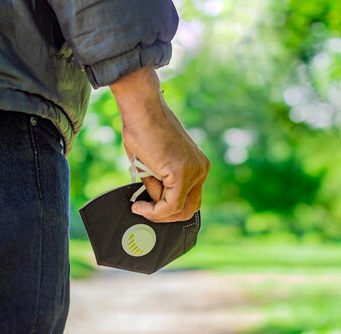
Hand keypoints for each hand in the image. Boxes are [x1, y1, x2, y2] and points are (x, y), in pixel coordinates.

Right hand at [110, 65, 209, 221]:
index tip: (149, 208)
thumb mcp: (154, 165)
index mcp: (197, 165)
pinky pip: (170, 205)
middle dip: (165, 216)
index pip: (190, 199)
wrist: (141, 109)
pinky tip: (139, 206)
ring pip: (178, 209)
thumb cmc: (143, 130)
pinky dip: (153, 210)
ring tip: (139, 205)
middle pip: (189, 208)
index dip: (169, 209)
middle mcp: (201, 169)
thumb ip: (160, 185)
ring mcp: (194, 171)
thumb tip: (154, 205)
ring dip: (156, 213)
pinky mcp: (182, 173)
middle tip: (145, 212)